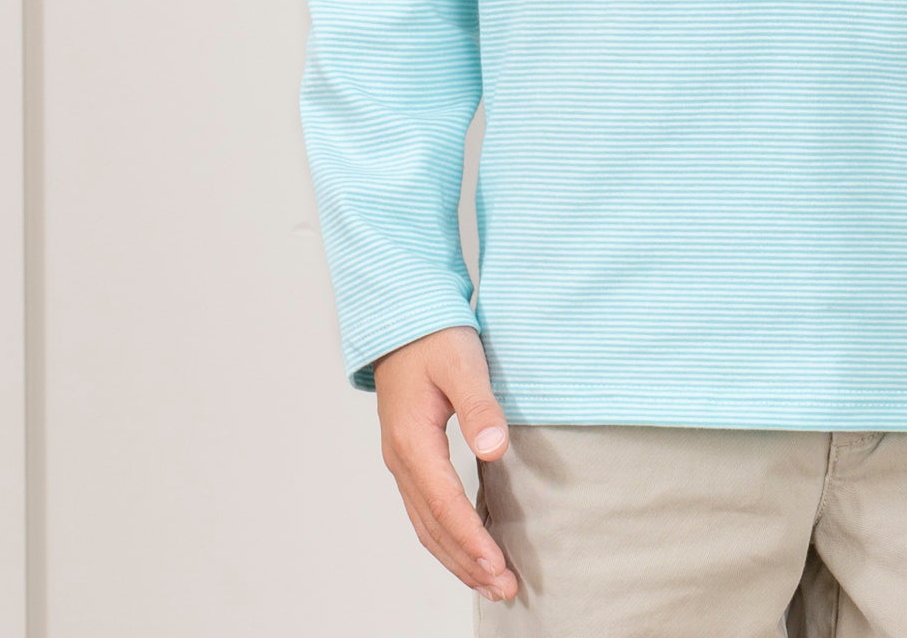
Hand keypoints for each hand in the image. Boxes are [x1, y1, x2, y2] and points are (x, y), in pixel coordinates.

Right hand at [374, 325, 518, 604]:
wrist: (403, 317)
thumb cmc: (434, 335)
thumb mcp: (462, 363)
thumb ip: (479, 407)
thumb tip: (494, 449)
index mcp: (412, 441)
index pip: (445, 505)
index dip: (472, 540)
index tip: (499, 567)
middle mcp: (402, 460)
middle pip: (433, 527)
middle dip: (467, 563)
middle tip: (505, 589)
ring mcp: (403, 461)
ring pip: (426, 525)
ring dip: (457, 557)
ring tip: (491, 582)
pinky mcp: (411, 457)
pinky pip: (426, 510)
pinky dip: (448, 536)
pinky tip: (471, 547)